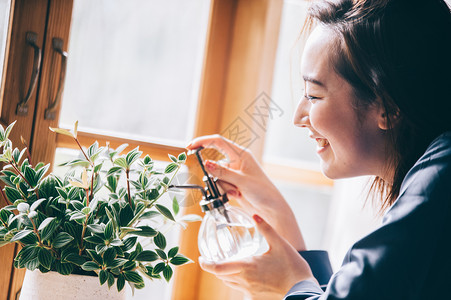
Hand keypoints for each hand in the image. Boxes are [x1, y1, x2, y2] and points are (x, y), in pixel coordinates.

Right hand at [186, 134, 305, 249]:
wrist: (271, 208)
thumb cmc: (263, 191)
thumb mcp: (242, 181)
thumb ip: (222, 172)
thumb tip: (205, 163)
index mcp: (241, 154)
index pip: (218, 142)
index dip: (203, 142)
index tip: (189, 146)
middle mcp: (237, 161)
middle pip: (215, 162)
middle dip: (217, 175)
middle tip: (224, 182)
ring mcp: (234, 173)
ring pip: (216, 176)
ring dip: (224, 186)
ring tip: (238, 192)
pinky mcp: (232, 183)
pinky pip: (219, 185)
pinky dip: (225, 191)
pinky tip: (237, 195)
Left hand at [199, 215, 317, 299]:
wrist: (303, 289)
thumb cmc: (292, 266)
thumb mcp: (279, 243)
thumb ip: (265, 228)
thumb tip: (254, 215)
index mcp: (247, 266)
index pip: (218, 268)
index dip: (206, 264)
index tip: (201, 259)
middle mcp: (245, 280)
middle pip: (221, 276)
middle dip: (216, 268)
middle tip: (214, 259)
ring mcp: (249, 291)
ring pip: (229, 283)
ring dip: (225, 275)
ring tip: (228, 265)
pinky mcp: (255, 297)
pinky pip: (240, 289)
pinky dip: (237, 281)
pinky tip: (245, 275)